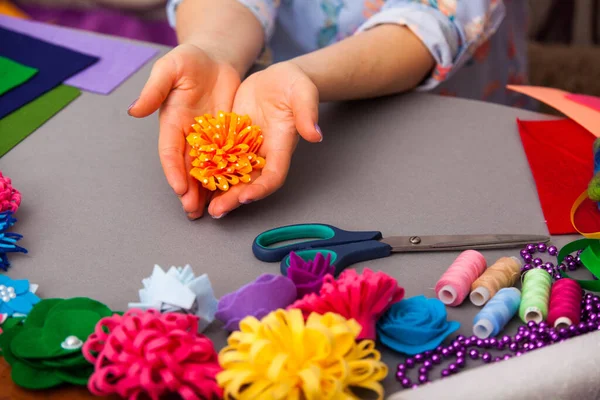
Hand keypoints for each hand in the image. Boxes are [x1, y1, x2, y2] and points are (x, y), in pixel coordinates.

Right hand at [128, 44, 240, 218]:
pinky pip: (226, 160)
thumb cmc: (189, 60)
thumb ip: (155, 89)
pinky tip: (231, 192)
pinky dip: (227, 176)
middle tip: (193, 211)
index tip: (179, 188)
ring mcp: (208, 139)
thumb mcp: (170, 69)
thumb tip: (134, 110)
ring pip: (206, 169)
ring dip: (206, 190)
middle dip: (189, 190)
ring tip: (210, 211)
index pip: (170, 152)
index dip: (173, 171)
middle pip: (187, 168)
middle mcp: (188, 136)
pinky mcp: (226, 137)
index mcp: (171, 123)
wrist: (216, 58)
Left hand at [207, 62, 322, 217]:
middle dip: (234, 198)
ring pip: (232, 176)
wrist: (277, 79)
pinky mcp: (232, 141)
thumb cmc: (293, 85)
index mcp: (282, 146)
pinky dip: (209, 172)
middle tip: (217, 211)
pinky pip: (220, 160)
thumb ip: (307, 112)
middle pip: (250, 182)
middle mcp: (264, 154)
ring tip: (202, 206)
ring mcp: (247, 150)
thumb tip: (315, 135)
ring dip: (219, 191)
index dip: (261, 188)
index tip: (246, 196)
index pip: (274, 174)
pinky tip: (193, 181)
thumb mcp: (303, 93)